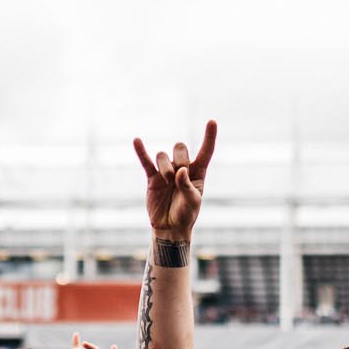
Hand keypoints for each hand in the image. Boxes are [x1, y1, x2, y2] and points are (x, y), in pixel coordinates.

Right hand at [132, 120, 215, 240]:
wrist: (170, 227)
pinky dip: (141, 151)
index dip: (209, 137)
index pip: (205, 151)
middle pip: (180, 148)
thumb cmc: (186, 214)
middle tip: (177, 177)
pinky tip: (136, 140)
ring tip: (167, 181)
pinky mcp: (152, 178)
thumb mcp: (193, 203)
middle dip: (179, 159)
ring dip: (165, 167)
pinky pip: (146, 161)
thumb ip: (188, 186)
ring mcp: (166, 171)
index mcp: (198, 172)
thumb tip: (180, 171)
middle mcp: (182, 168)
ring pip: (163, 155)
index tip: (212, 121)